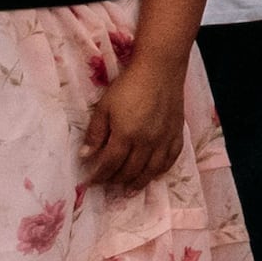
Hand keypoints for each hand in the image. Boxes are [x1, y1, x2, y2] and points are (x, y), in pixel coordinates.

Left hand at [74, 41, 189, 188]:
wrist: (160, 69)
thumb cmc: (128, 85)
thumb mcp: (104, 106)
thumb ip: (96, 133)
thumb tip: (85, 156)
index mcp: (126, 135)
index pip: (110, 164)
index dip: (99, 176)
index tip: (90, 182)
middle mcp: (146, 142)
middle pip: (130, 170)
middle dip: (116, 180)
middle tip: (108, 185)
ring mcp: (164, 140)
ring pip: (151, 170)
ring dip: (139, 183)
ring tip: (129, 191)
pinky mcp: (176, 134)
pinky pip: (170, 159)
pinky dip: (162, 170)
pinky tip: (154, 175)